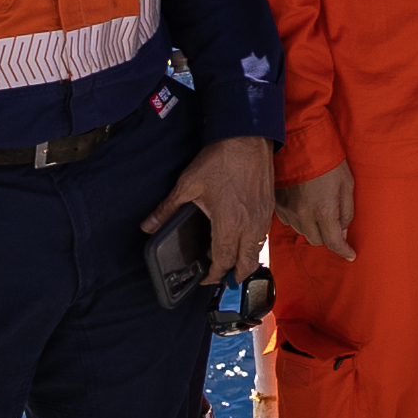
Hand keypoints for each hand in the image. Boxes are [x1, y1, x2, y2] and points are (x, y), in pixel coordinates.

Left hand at [149, 134, 277, 282]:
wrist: (247, 139)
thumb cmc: (221, 160)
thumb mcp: (188, 185)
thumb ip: (167, 209)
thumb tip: (147, 225)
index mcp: (229, 224)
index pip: (223, 262)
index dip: (214, 275)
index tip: (205, 278)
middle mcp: (250, 226)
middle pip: (246, 265)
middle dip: (233, 276)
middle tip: (220, 276)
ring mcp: (262, 218)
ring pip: (256, 252)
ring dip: (244, 260)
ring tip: (229, 258)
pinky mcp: (269, 208)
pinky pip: (262, 236)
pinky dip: (252, 244)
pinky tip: (240, 237)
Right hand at [273, 161, 356, 260]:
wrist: (301, 144)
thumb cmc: (329, 162)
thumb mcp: (347, 185)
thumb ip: (346, 212)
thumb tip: (343, 231)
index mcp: (324, 212)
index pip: (334, 242)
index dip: (344, 251)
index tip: (350, 255)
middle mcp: (304, 215)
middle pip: (318, 241)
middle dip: (328, 236)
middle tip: (334, 222)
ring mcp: (288, 211)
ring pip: (303, 232)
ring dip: (313, 228)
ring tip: (318, 210)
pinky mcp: (278, 204)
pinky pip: (289, 221)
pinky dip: (299, 219)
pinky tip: (305, 206)